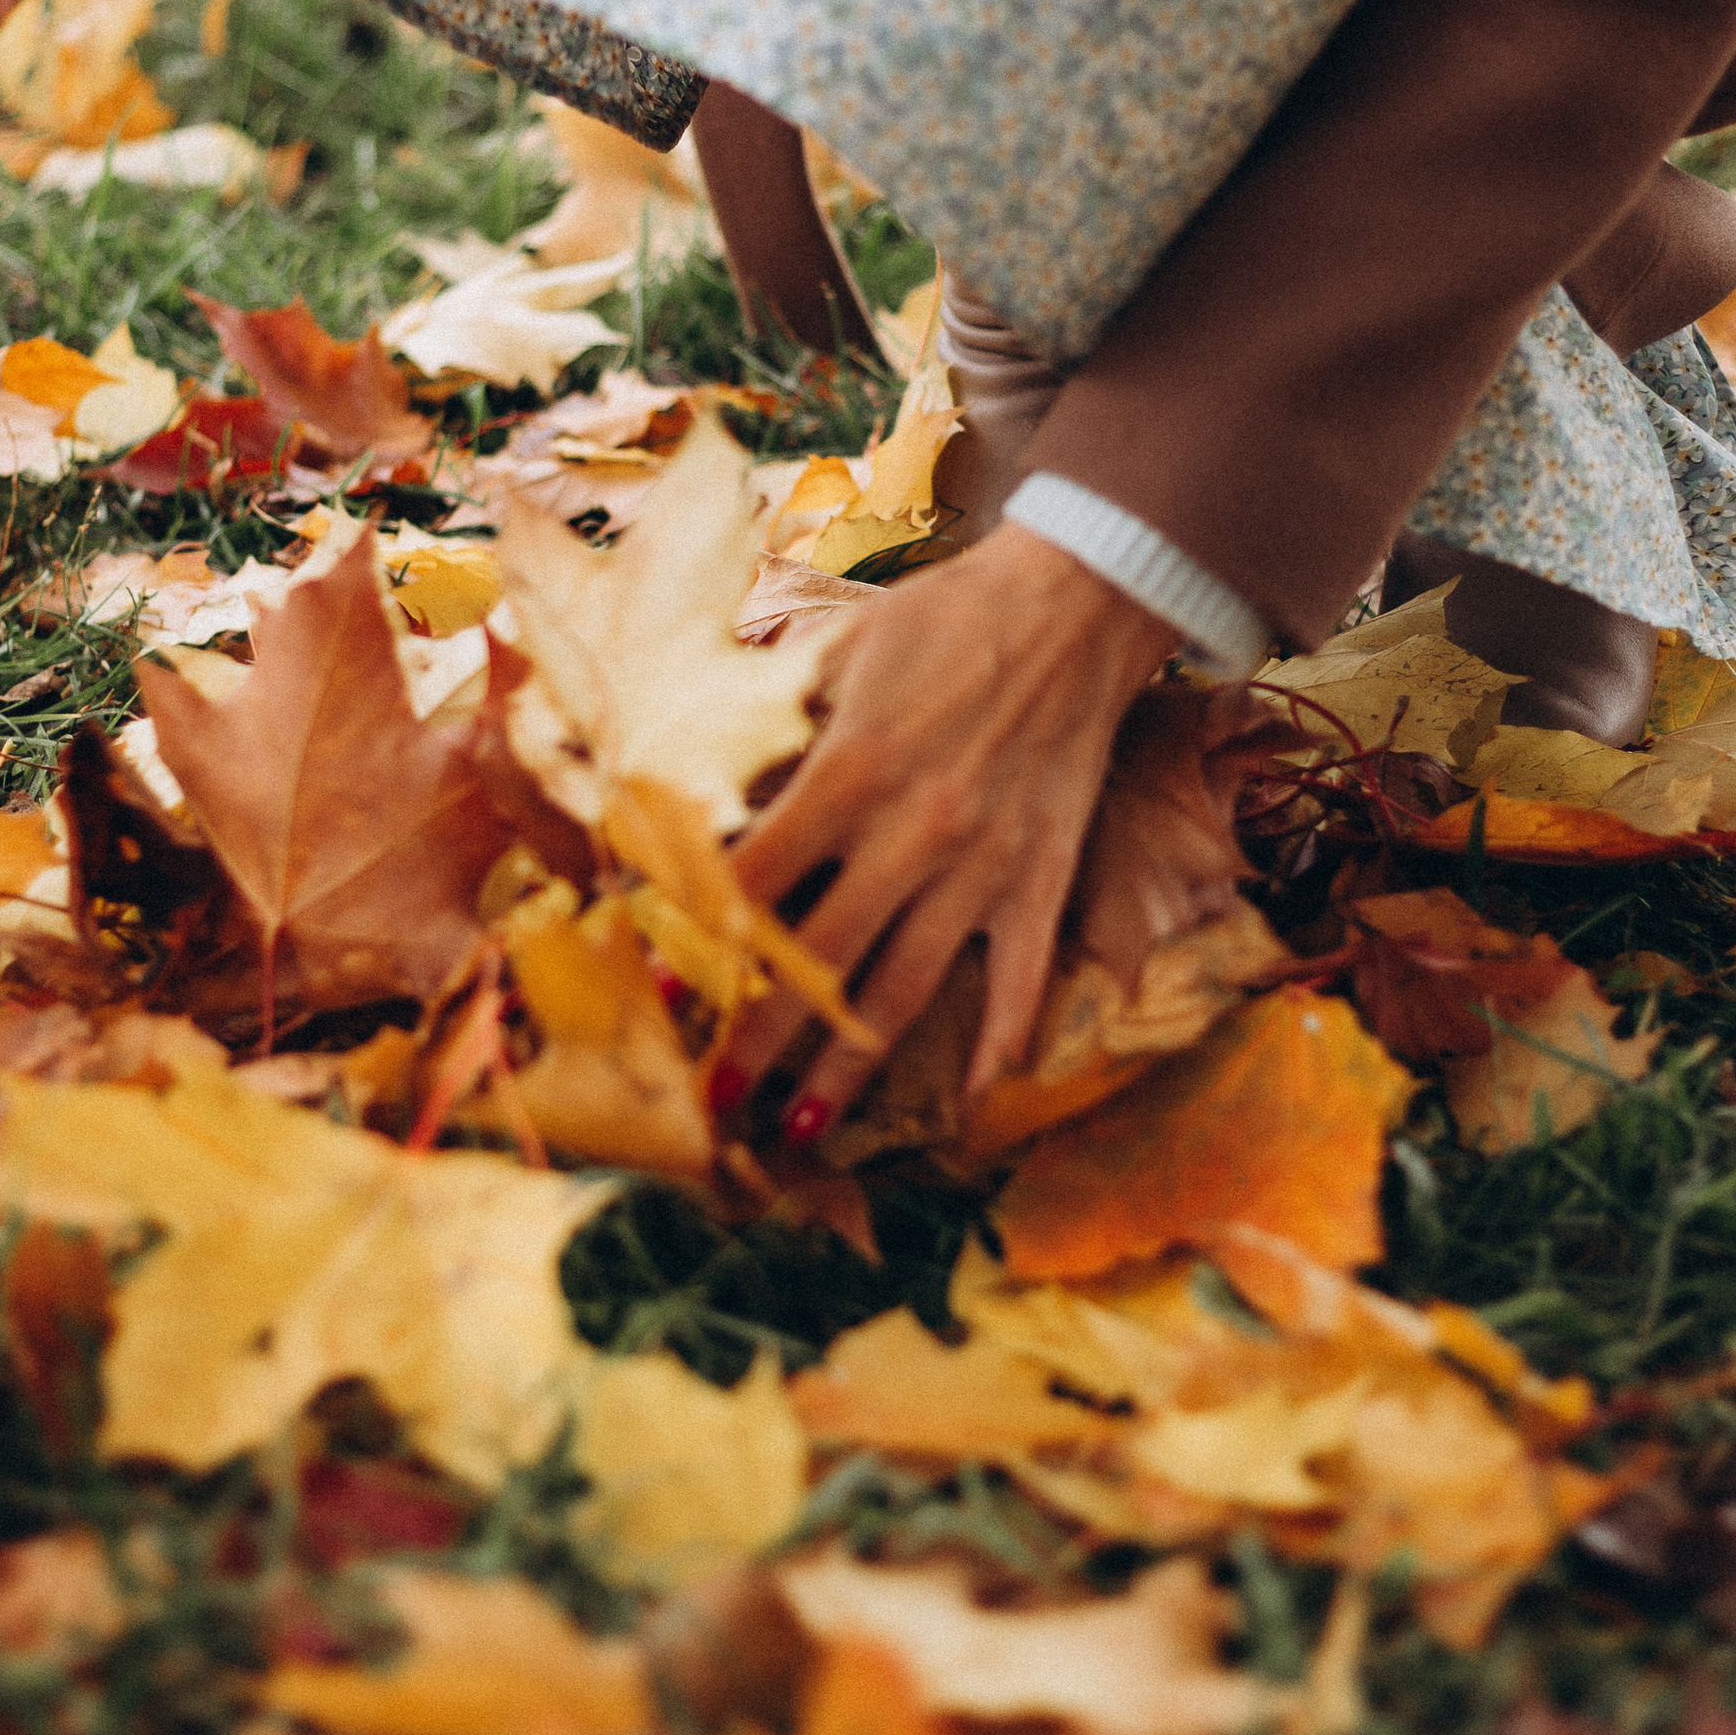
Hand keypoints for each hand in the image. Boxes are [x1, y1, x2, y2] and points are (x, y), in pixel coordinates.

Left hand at [727, 528, 1177, 1130]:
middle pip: (820, 958)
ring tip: (800, 1129)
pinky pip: (1022, 977)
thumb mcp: (838, 652)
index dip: (701, 944)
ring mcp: (982, 866)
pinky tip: (977, 1095)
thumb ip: (772, 723)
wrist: (1073, 605)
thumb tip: (694, 774)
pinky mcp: (1041, 877)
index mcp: (851, 771)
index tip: (662, 997)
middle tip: (714, 1098)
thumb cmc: (942, 619)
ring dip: (850, 1068)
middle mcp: (912, 833)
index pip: (756, 880)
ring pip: (905, 990)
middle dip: (760, 1036)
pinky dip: (1004, 1039)